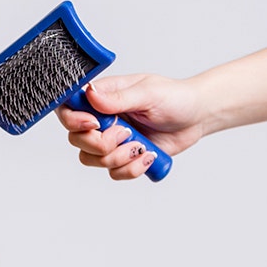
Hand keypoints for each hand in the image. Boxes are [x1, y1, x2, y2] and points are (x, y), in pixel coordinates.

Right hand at [56, 74, 203, 179]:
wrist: (197, 117)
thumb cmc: (175, 98)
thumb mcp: (148, 93)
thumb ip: (118, 98)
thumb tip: (91, 94)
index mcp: (102, 98)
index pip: (69, 109)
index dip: (74, 121)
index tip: (95, 124)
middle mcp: (102, 120)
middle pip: (76, 140)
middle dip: (101, 143)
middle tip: (128, 133)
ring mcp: (112, 141)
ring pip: (92, 160)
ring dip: (119, 158)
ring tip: (142, 146)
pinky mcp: (124, 158)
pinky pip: (114, 173)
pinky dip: (132, 169)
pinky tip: (149, 155)